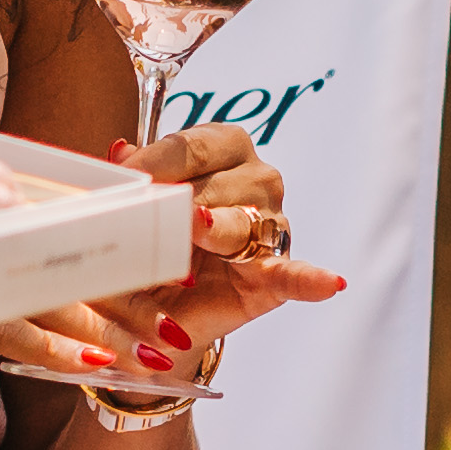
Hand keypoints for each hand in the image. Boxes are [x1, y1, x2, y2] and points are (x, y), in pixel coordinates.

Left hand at [126, 118, 347, 344]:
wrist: (161, 304)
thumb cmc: (153, 239)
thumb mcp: (137, 205)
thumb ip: (135, 179)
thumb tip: (120, 154)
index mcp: (223, 145)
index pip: (189, 147)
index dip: (153, 165)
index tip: (123, 182)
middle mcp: (255, 177)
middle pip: (214, 183)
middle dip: (175, 204)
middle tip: (145, 221)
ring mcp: (271, 224)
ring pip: (240, 224)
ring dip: (212, 234)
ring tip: (193, 236)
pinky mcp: (275, 274)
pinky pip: (295, 275)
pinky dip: (311, 280)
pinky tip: (330, 284)